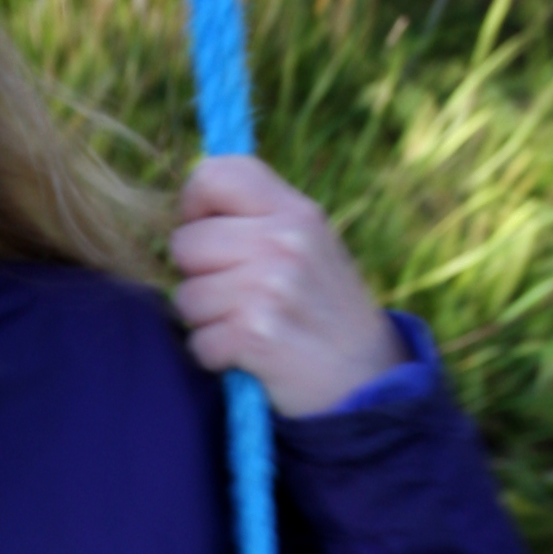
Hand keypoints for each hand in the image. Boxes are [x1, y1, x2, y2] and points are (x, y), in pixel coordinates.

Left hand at [170, 156, 402, 418]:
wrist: (367, 380)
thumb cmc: (324, 311)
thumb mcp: (309, 246)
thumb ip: (257, 218)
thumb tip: (187, 209)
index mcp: (296, 212)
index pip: (216, 174)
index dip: (194, 204)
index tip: (207, 230)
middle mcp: (284, 242)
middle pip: (185, 243)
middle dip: (199, 276)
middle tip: (240, 297)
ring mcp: (270, 287)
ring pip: (185, 297)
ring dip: (207, 322)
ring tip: (251, 327)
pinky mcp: (255, 334)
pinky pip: (197, 342)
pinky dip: (215, 357)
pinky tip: (250, 356)